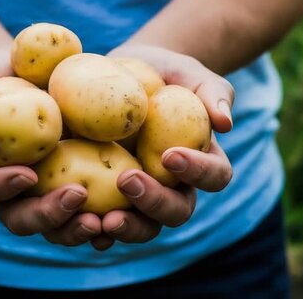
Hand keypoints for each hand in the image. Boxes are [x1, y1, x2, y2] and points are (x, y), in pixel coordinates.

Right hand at [0, 49, 101, 245]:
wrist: (30, 73)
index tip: (26, 173)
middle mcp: (8, 191)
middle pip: (19, 218)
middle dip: (46, 215)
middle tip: (76, 197)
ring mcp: (42, 193)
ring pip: (54, 226)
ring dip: (76, 229)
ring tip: (105, 221)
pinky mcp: (72, 186)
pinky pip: (85, 212)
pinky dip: (104, 219)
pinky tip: (127, 214)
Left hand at [91, 44, 233, 249]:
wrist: (124, 75)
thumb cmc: (164, 74)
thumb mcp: (189, 74)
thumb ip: (212, 92)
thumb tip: (225, 122)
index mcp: (201, 162)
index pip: (214, 176)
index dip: (197, 172)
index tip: (170, 154)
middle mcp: (174, 187)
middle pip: (176, 211)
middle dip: (154, 202)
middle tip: (127, 181)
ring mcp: (141, 197)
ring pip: (143, 227)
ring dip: (126, 227)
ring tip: (102, 219)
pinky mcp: (108, 197)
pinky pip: (105, 223)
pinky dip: (92, 228)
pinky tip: (76, 221)